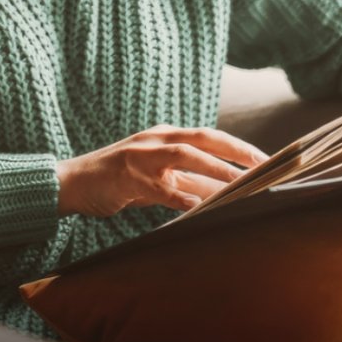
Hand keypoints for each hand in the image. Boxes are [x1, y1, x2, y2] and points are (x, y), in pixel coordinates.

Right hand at [55, 125, 268, 217]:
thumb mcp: (157, 177)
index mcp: (165, 136)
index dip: (238, 146)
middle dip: (235, 151)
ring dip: (213, 169)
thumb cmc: (119, 181)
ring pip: (183, 157)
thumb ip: (188, 180)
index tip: (268, 158)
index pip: (209, 136)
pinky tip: (197, 206)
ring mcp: (139, 156)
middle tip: (264, 165)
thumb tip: (227, 192)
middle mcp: (155, 140)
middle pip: (202, 138)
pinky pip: (157, 187)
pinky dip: (178, 195)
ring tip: (239, 183)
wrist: (74, 183)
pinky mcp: (126, 177)